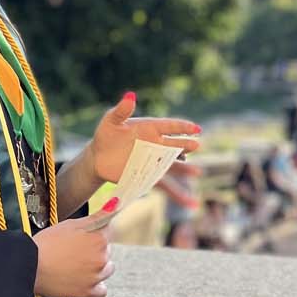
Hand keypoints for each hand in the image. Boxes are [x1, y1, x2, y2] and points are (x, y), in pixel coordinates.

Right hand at [33, 201, 117, 296]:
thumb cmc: (47, 243)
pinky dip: (94, 285)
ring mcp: (96, 276)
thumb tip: (116, 204)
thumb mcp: (71, 224)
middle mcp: (102, 258)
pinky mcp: (88, 292)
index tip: (82, 238)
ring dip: (96, 267)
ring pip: (106, 270)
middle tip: (73, 251)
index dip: (93, 234)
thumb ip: (97, 217)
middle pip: (107, 251)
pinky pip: (102, 289)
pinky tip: (81, 279)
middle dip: (94, 250)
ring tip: (75, 265)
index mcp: (99, 239)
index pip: (108, 233)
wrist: (29, 266)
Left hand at [88, 92, 202, 185]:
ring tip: (198, 172)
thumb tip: (130, 96)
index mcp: (149, 128)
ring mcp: (153, 160)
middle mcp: (155, 144)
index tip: (195, 128)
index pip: (169, 126)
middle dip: (185, 145)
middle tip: (197, 145)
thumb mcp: (110, 122)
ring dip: (184, 169)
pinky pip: (165, 183)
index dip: (182, 127)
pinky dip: (177, 193)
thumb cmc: (105, 136)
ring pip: (172, 164)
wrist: (98, 159)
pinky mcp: (148, 175)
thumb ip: (121, 111)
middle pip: (174, 145)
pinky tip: (188, 201)